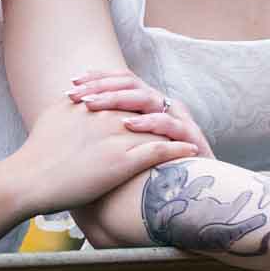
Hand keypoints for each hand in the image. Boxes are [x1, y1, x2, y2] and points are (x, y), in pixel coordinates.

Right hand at [14, 97, 199, 219]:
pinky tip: (190, 152)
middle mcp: (108, 115)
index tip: (157, 109)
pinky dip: (178, 149)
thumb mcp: (54, 114)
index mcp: (93, 104)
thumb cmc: (37, 151)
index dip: (145, 102)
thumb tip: (78, 95)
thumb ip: (72, 102)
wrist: (30, 178)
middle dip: (165, 113)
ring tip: (193, 135)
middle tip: (182, 120)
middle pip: (146, 108)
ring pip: (157, 128)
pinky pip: (159, 151)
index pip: (128, 96)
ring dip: (178, 131)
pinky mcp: (123, 161)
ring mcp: (117, 137)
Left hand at [67, 68, 215, 159]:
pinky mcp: (190, 137)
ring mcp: (178, 119)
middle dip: (101, 87)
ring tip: (93, 104)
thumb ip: (110, 131)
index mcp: (148, 105)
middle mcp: (163, 106)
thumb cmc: (157, 171)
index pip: (121, 80)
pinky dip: (148, 122)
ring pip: (147, 98)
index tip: (70, 84)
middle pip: (130, 84)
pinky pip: (169, 124)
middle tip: (75, 95)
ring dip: (118, 99)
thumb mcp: (130, 147)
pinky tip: (128, 125)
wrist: (199, 191)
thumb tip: (75, 122)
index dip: (96, 79)